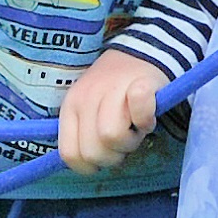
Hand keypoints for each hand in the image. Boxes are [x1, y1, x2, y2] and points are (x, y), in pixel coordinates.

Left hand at [56, 48, 168, 173]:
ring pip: (113, 138)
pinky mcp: (140, 84)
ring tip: (135, 127)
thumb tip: (88, 165)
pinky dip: (146, 122)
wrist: (141, 52)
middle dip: (114, 155)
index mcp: (70, 107)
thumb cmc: (114, 90)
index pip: (70, 154)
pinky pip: (140, 116)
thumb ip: (84, 135)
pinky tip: (147, 117)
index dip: (90, 165)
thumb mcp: (89, 110)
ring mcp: (112, 90)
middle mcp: (86, 99)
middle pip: (94, 152)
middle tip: (125, 138)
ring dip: (131, 140)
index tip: (105, 153)